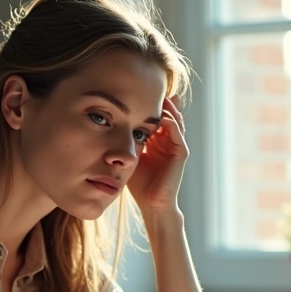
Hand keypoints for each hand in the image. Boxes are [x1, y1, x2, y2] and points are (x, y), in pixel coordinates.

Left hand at [126, 96, 187, 213]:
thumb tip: (110, 127)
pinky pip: (177, 133)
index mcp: (159, 141)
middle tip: (151, 87)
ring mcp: (176, 146)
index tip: (137, 92)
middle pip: (168, 114)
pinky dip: (171, 123)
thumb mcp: (130, 156)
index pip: (157, 117)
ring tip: (158, 97)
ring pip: (175, 120)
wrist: (152, 204)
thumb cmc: (140, 184)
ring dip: (167, 108)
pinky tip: (161, 116)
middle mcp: (169, 141)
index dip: (150, 105)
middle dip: (161, 101)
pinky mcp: (180, 154)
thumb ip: (126, 142)